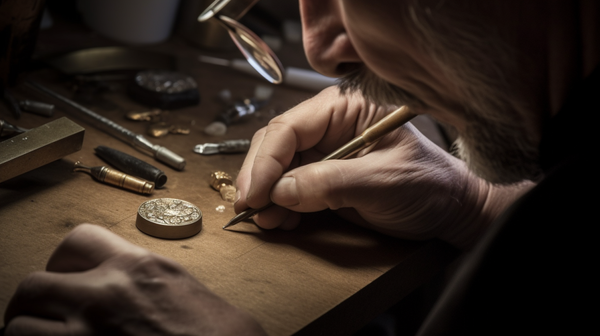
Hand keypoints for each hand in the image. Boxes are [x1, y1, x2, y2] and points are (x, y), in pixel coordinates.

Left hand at [3, 224, 265, 335]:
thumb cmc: (223, 334)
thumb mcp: (184, 289)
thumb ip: (146, 282)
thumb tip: (124, 292)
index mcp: (140, 267)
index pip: (77, 241)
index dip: (62, 262)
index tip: (64, 278)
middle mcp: (108, 294)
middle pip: (34, 284)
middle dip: (30, 302)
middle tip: (41, 316)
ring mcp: (89, 332)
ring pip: (20, 327)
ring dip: (27, 332)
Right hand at [235, 87, 519, 248]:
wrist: (450, 211)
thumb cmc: (429, 186)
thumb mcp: (383, 181)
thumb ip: (331, 182)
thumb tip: (280, 190)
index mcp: (346, 109)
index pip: (290, 127)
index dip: (266, 160)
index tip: (255, 193)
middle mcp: (331, 126)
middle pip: (277, 144)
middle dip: (260, 177)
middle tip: (249, 207)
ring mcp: (326, 152)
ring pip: (278, 167)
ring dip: (266, 193)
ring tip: (265, 219)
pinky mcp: (325, 177)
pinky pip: (291, 186)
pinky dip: (280, 204)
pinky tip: (280, 219)